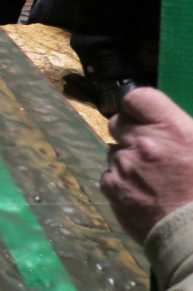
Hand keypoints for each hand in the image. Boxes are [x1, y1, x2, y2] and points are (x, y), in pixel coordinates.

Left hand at [101, 87, 192, 242]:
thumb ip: (182, 131)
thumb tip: (169, 128)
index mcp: (171, 128)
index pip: (137, 97)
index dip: (139, 106)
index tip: (145, 117)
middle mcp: (143, 142)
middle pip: (118, 123)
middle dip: (130, 132)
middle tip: (148, 149)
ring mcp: (123, 165)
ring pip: (114, 151)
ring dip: (127, 159)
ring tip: (149, 178)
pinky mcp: (111, 187)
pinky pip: (108, 174)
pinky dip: (120, 181)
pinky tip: (140, 193)